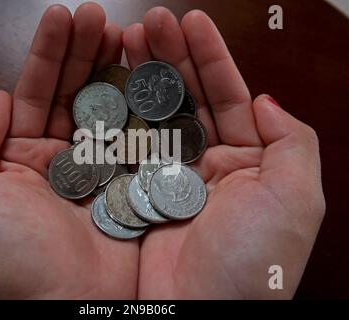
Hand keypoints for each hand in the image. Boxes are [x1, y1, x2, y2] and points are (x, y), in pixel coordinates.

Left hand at [0, 3, 138, 298]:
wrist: (66, 304)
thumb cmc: (8, 254)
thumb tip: (0, 96)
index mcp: (21, 157)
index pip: (37, 92)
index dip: (50, 53)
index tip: (64, 15)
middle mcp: (63, 160)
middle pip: (77, 93)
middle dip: (85, 51)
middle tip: (100, 15)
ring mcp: (103, 170)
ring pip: (110, 109)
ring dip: (116, 69)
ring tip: (124, 32)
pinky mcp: (134, 184)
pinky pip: (138, 137)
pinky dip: (143, 106)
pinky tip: (147, 74)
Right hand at [123, 7, 324, 298]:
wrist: (198, 316)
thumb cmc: (254, 263)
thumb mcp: (296, 199)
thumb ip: (292, 142)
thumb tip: (269, 100)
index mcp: (246, 162)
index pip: (228, 95)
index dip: (210, 56)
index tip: (191, 19)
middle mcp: (206, 166)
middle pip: (187, 99)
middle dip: (170, 56)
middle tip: (149, 22)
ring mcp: (167, 179)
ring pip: (154, 116)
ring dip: (143, 77)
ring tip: (127, 39)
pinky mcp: (134, 194)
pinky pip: (128, 146)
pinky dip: (120, 115)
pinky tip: (111, 84)